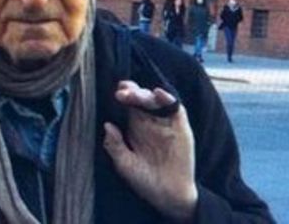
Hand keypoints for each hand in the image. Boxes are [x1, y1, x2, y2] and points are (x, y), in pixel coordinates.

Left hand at [103, 81, 196, 222]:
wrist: (168, 195)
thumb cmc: (144, 181)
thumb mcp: (124, 165)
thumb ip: (115, 146)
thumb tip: (106, 125)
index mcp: (136, 128)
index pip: (129, 105)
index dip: (123, 96)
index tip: (116, 93)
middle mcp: (150, 122)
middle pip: (141, 99)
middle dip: (132, 92)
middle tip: (121, 93)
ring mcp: (166, 123)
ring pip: (156, 100)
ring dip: (146, 94)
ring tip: (134, 94)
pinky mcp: (181, 127)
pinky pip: (176, 108)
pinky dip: (169, 99)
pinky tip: (159, 94)